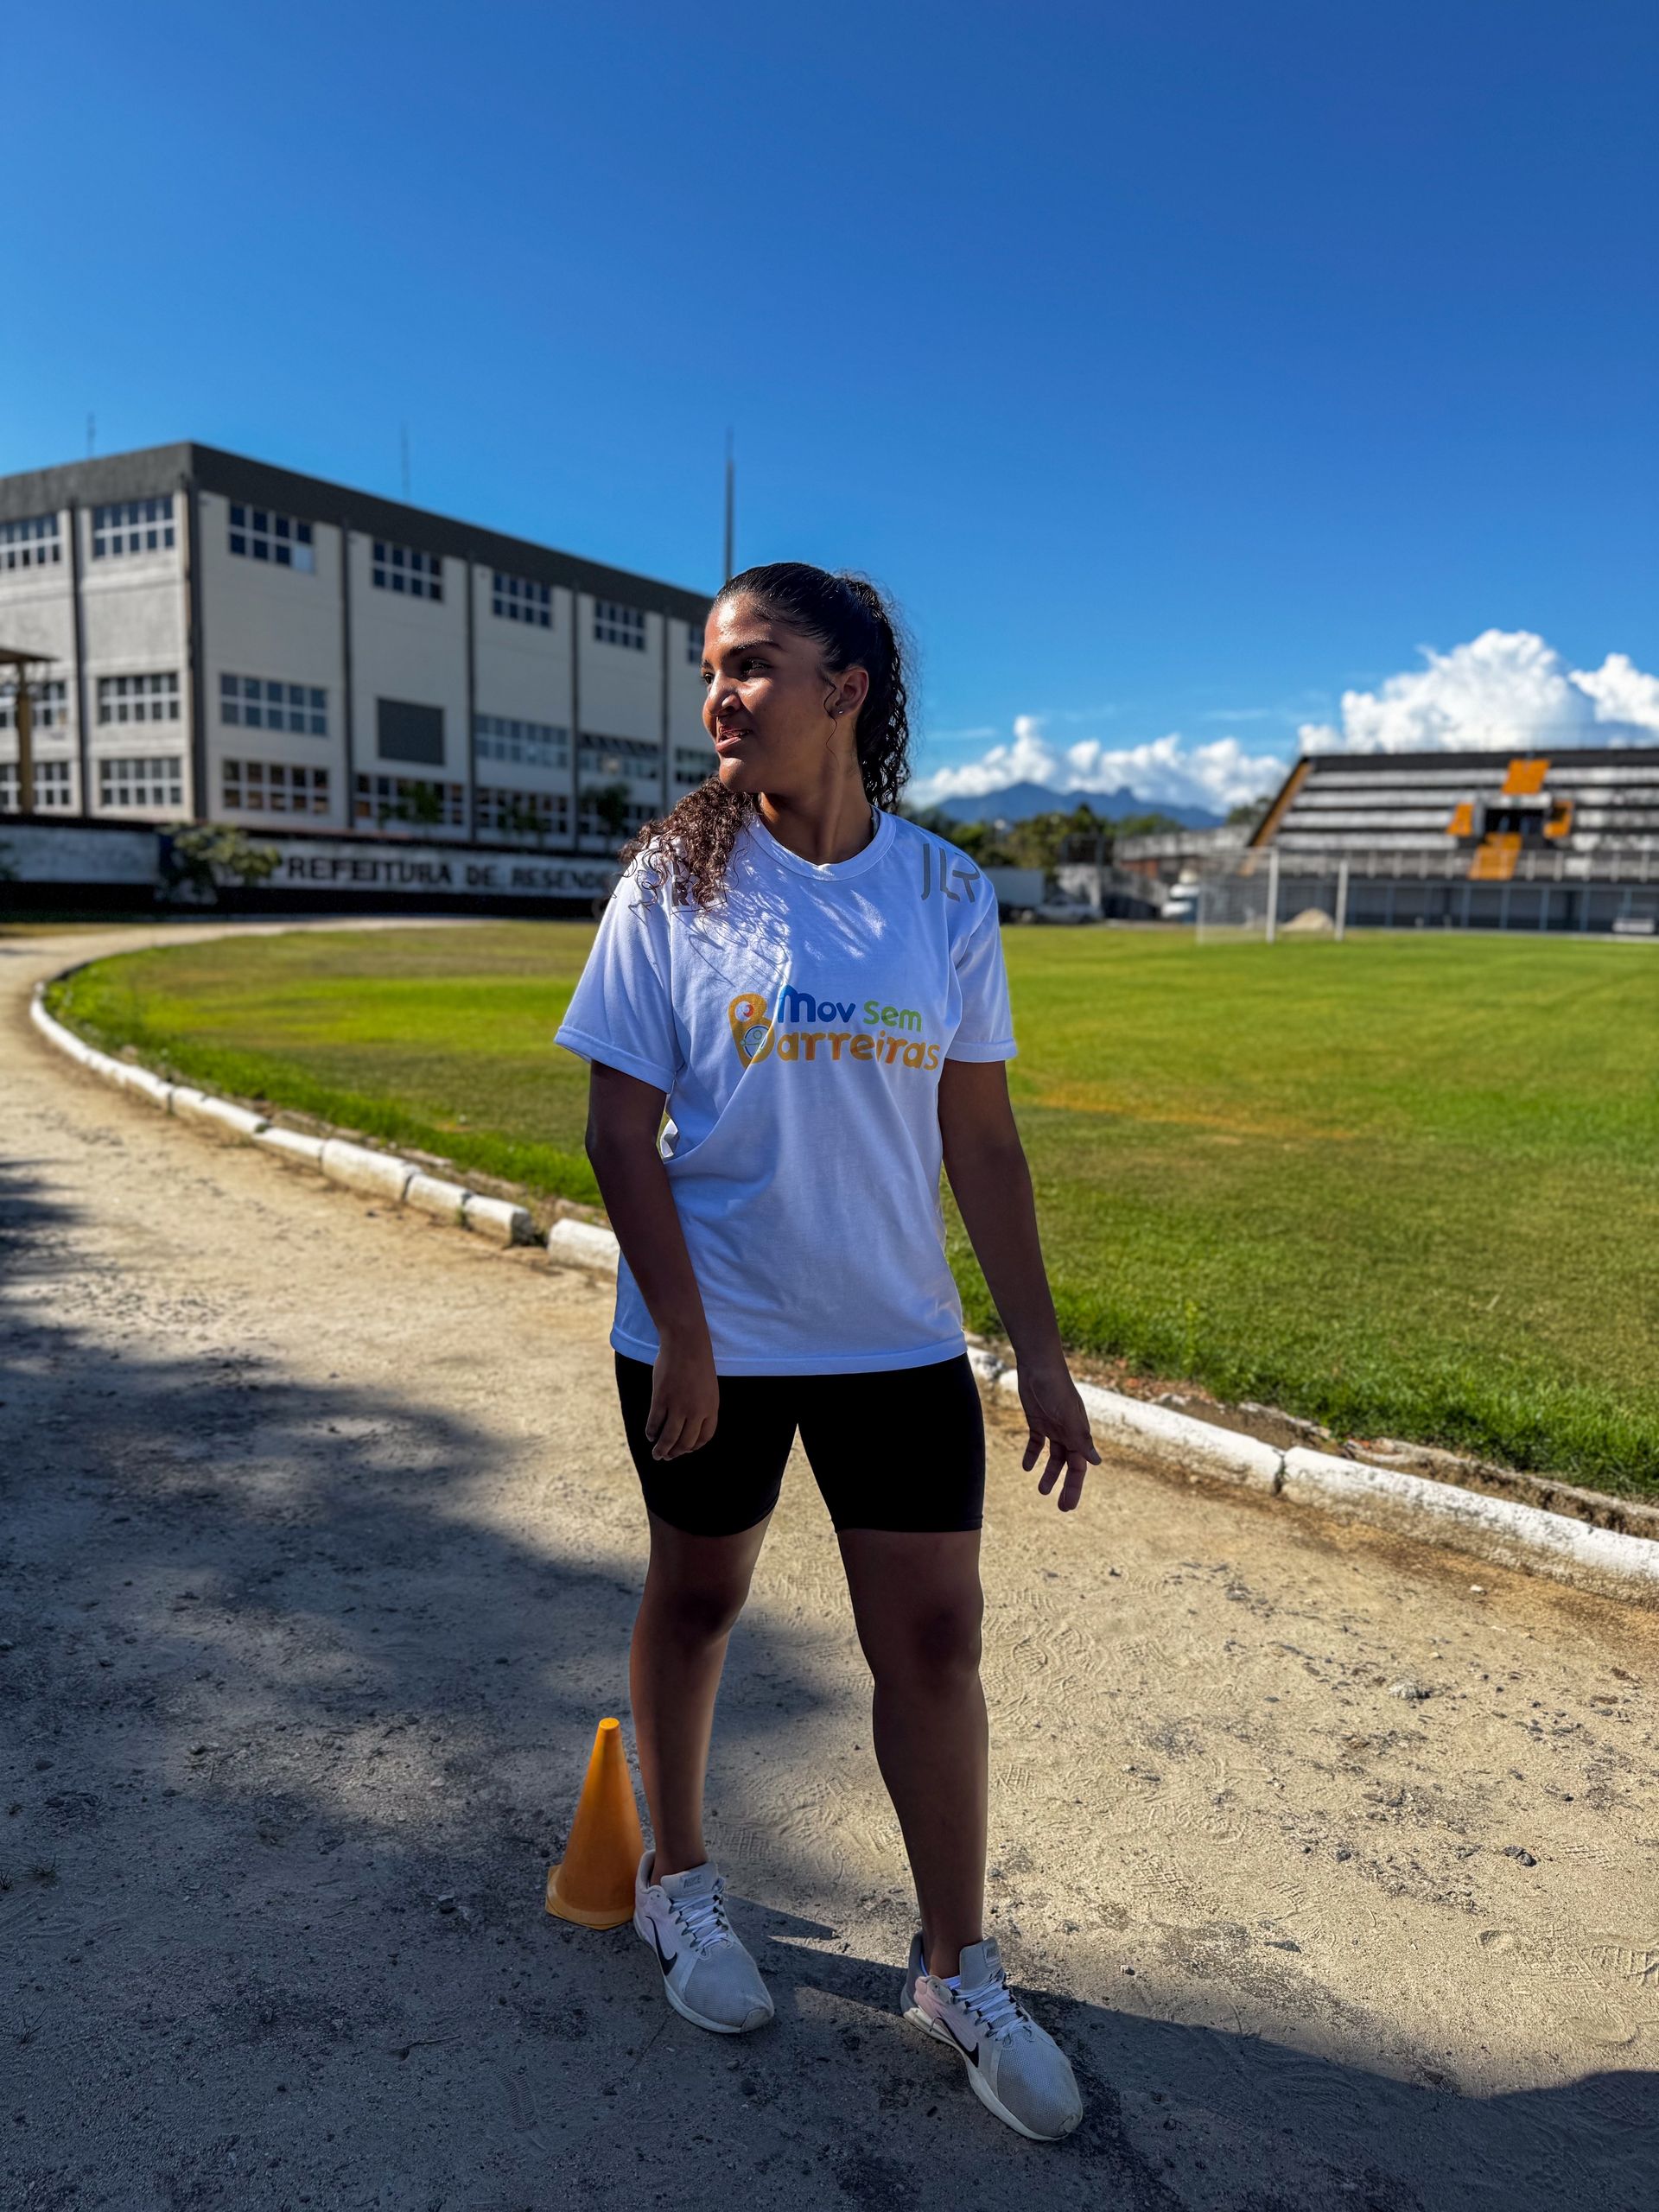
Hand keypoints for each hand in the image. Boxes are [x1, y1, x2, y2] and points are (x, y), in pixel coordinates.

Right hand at [645, 1333, 719, 1460]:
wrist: (686, 1343)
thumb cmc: (697, 1363)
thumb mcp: (708, 1387)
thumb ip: (702, 1406)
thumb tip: (689, 1426)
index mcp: (711, 1408)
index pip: (704, 1438)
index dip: (694, 1447)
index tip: (686, 1449)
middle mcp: (696, 1411)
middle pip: (685, 1442)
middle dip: (676, 1452)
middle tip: (668, 1456)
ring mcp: (678, 1406)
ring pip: (669, 1438)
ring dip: (662, 1450)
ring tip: (657, 1455)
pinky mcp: (661, 1399)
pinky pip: (655, 1423)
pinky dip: (651, 1432)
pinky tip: (650, 1435)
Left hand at [1015, 1354, 1100, 1510]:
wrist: (1039, 1366)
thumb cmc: (1057, 1389)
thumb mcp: (1068, 1418)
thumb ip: (1081, 1440)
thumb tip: (1097, 1462)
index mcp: (1078, 1434)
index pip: (1079, 1467)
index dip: (1074, 1487)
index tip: (1069, 1506)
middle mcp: (1068, 1433)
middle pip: (1068, 1465)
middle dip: (1065, 1486)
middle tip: (1062, 1508)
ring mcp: (1052, 1427)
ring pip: (1053, 1457)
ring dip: (1049, 1473)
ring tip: (1041, 1490)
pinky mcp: (1037, 1420)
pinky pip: (1036, 1443)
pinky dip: (1032, 1455)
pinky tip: (1026, 1467)